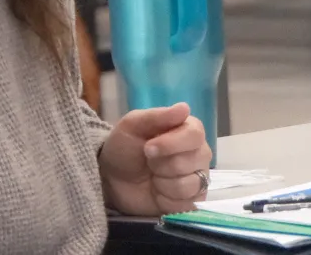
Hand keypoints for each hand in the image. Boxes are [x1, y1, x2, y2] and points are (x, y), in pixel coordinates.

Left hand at [98, 102, 214, 215]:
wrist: (111, 180)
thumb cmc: (124, 148)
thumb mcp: (132, 125)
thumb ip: (157, 116)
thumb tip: (185, 108)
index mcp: (189, 130)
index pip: (194, 135)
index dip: (171, 143)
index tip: (148, 148)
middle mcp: (199, 153)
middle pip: (193, 160)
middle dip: (163, 164)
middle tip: (149, 163)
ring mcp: (198, 178)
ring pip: (189, 183)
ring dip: (164, 182)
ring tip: (153, 178)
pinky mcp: (192, 200)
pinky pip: (187, 202)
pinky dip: (166, 199)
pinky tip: (158, 192)